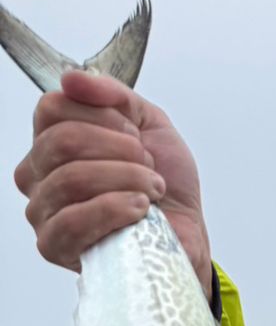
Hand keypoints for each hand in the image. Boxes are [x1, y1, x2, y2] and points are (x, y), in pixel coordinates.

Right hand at [14, 70, 211, 299]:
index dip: (104, 117)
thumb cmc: (164, 184)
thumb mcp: (149, 125)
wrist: (187, 232)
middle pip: (62, 141)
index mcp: (52, 141)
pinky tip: (140, 211)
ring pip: (71, 179)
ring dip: (126, 180)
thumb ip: (114, 96)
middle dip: (121, 151)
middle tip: (148, 167)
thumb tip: (71, 78)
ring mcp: (42, 212)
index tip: (136, 136)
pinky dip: (115, 210)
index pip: (52, 108)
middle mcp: (38, 175)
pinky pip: (72, 222)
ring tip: (151, 191)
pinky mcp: (54, 247)